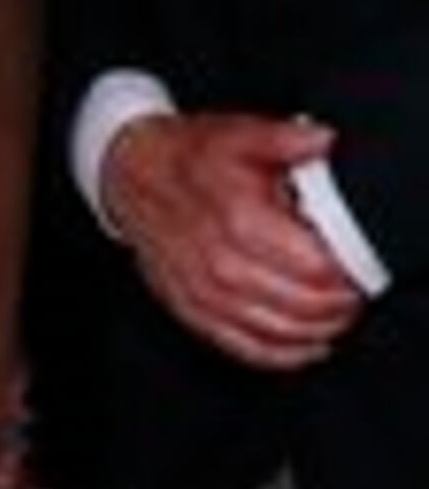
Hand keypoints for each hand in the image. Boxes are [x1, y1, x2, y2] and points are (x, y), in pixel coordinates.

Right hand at [100, 111, 365, 368]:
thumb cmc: (187, 156)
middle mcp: (218, 261)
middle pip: (302, 304)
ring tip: (337, 314)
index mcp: (237, 217)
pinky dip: (282, 354)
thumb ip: (284, 139)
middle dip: (340, 303)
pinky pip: (243, 347)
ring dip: (319, 329)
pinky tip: (306, 344)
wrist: (128, 173)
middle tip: (355, 289)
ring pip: (277, 331)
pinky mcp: (189, 308)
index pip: (315, 267)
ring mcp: (201, 290)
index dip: (348, 270)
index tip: (359, 262)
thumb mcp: (237, 134)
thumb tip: (324, 141)